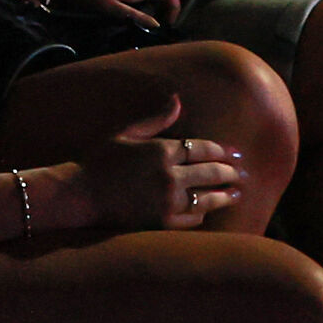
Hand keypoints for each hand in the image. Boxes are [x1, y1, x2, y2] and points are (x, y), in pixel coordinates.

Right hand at [64, 93, 249, 231]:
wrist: (82, 195)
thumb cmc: (101, 161)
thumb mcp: (126, 133)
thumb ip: (155, 119)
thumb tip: (176, 100)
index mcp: (161, 150)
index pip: (202, 148)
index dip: (221, 150)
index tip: (232, 153)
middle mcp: (169, 175)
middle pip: (210, 172)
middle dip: (229, 172)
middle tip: (240, 173)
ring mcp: (167, 201)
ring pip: (207, 197)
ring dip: (225, 195)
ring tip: (236, 194)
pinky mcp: (163, 222)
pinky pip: (192, 217)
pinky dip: (203, 213)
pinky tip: (208, 210)